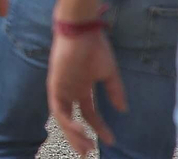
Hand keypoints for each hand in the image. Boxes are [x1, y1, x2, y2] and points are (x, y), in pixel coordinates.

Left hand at [48, 31, 125, 155]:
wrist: (82, 30)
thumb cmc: (95, 47)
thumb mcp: (109, 73)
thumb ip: (114, 91)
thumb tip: (123, 110)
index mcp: (82, 87)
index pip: (89, 113)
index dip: (100, 128)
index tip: (111, 140)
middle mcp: (70, 90)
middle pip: (72, 120)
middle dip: (79, 137)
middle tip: (88, 153)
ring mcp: (61, 88)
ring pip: (64, 118)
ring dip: (73, 134)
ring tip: (86, 148)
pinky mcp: (55, 85)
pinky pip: (58, 109)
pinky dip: (67, 122)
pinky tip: (79, 131)